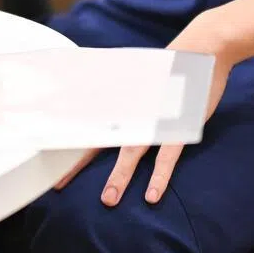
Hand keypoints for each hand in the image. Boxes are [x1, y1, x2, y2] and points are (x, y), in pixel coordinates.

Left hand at [52, 12, 235, 205]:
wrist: (201, 51)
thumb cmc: (170, 69)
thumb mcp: (140, 79)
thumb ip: (124, 95)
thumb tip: (104, 104)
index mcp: (122, 98)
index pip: (89, 122)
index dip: (69, 140)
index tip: (52, 157)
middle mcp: (132, 107)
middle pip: (101, 138)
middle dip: (78, 163)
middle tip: (60, 186)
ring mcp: (155, 116)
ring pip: (132, 151)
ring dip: (118, 176)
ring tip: (108, 200)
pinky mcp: (180, 123)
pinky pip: (167, 155)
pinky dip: (159, 176)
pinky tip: (151, 196)